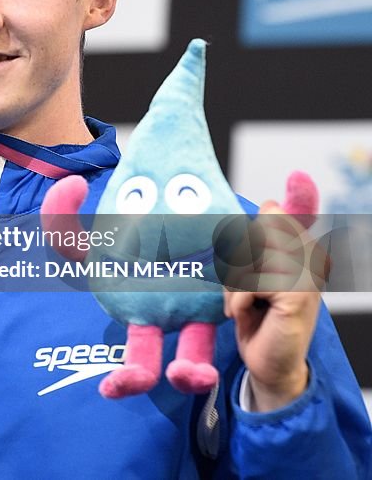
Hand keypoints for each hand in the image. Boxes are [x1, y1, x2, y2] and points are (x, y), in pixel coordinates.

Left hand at [223, 202, 323, 410]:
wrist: (266, 365)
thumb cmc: (253, 319)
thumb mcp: (246, 277)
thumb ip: (252, 246)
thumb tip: (269, 204)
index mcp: (295, 251)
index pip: (293, 216)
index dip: (299, 193)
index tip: (298, 175)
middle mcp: (307, 260)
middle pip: (254, 235)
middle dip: (233, 266)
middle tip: (240, 294)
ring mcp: (306, 277)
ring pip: (249, 258)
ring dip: (233, 286)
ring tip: (243, 306)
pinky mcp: (297, 295)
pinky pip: (250, 282)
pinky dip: (238, 300)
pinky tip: (247, 316)